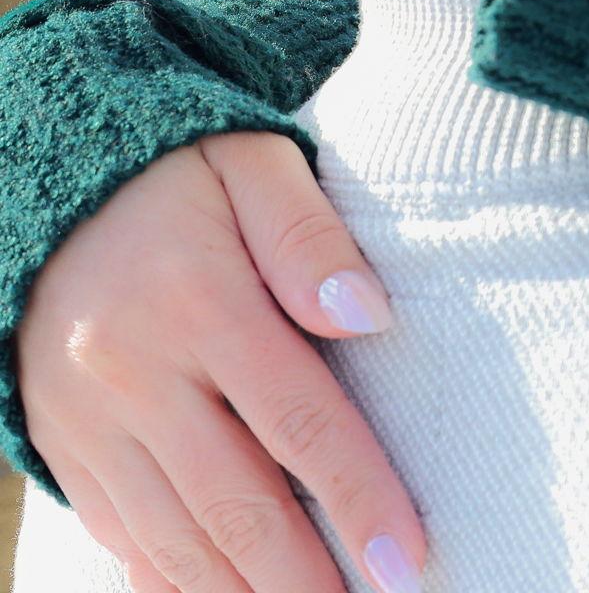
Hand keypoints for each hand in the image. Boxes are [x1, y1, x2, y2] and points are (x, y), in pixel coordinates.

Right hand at [18, 133, 424, 592]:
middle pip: (235, 504)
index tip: (409, 557)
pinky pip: (122, 541)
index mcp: (196, 303)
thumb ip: (310, 236)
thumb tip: (368, 314)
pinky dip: (175, 586)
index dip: (357, 496)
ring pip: (175, 541)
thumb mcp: (255, 164)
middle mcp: (135, 377)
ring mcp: (90, 425)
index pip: (297, 419)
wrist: (51, 186)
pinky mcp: (66, 452)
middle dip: (308, 577)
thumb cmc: (180, 171)